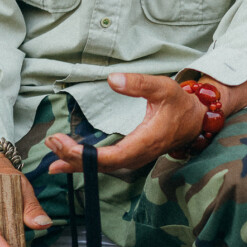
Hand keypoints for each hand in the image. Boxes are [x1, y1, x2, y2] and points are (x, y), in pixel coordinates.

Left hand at [45, 73, 205, 175]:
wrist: (194, 121)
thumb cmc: (179, 104)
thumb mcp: (163, 87)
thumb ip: (138, 83)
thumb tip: (112, 79)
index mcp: (146, 141)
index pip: (112, 156)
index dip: (87, 155)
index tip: (66, 145)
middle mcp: (138, 155)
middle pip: (102, 165)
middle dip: (74, 157)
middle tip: (52, 142)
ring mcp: (134, 159)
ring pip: (101, 167)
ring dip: (75, 161)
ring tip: (52, 150)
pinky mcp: (129, 157)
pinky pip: (103, 164)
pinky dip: (83, 163)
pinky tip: (65, 160)